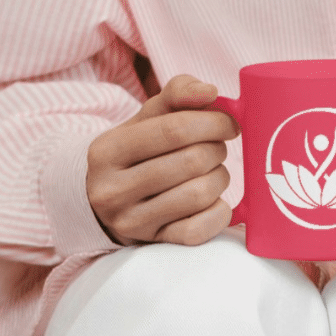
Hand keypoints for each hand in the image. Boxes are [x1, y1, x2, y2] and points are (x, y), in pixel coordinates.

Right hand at [86, 75, 238, 245]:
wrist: (106, 198)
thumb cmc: (137, 150)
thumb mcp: (146, 117)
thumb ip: (178, 94)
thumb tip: (210, 92)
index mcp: (107, 151)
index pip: (174, 130)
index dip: (213, 123)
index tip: (229, 124)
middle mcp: (112, 190)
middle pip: (192, 162)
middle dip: (216, 150)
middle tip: (215, 148)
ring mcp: (131, 221)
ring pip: (200, 194)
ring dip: (219, 178)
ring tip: (212, 171)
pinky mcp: (154, 242)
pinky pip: (200, 230)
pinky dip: (218, 212)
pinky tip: (212, 200)